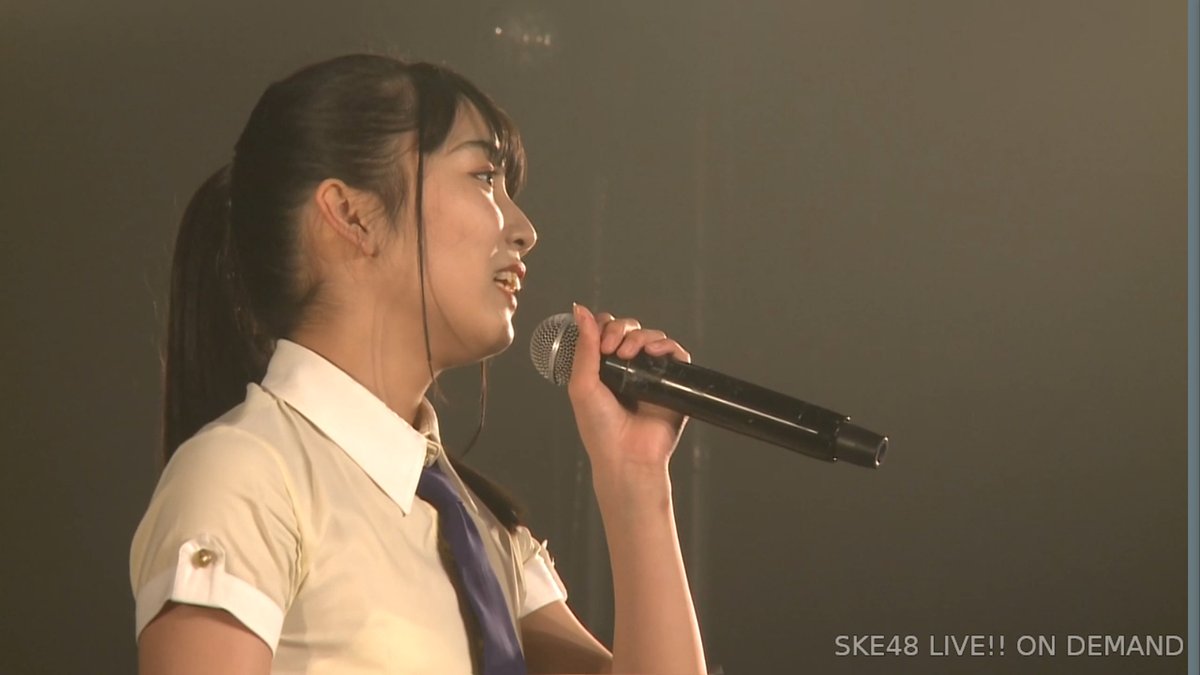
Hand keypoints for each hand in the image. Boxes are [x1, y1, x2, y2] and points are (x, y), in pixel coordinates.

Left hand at [566, 304, 692, 475]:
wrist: (626, 456)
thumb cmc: (600, 429)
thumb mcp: (582, 384)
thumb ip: (584, 346)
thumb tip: (580, 309)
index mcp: (603, 368)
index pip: (606, 330)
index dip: (603, 326)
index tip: (599, 340)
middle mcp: (628, 368)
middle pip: (630, 329)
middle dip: (620, 329)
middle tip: (612, 348)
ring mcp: (651, 375)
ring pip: (652, 337)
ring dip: (640, 337)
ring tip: (629, 353)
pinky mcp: (673, 383)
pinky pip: (676, 354)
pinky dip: (667, 345)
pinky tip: (655, 351)